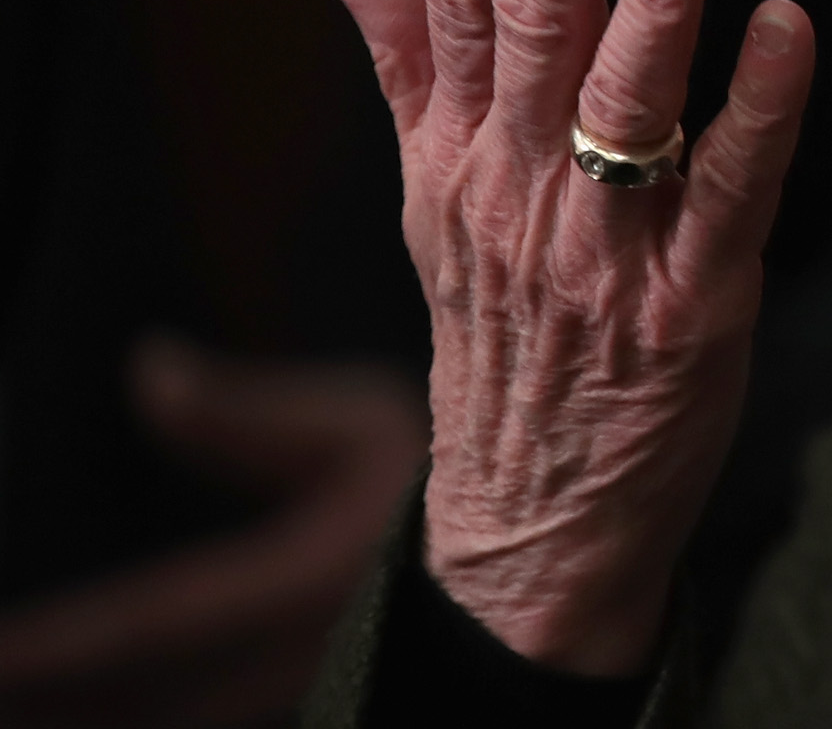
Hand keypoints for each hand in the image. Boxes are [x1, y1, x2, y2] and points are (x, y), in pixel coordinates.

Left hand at [0, 337, 425, 726]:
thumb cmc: (457, 479)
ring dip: (93, 715)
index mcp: (301, 583)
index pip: (146, 622)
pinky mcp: (323, 703)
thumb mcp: (364, 423)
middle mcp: (297, 662)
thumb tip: (146, 369)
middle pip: (143, 707)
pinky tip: (104, 711)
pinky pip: (211, 719)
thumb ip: (247, 414)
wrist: (547, 564)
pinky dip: (149, 716)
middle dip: (53, 707)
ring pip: (177, 723)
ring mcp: (311, 696)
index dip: (50, 647)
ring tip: (25, 710)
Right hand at [311, 0, 814, 675]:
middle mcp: (521, 193)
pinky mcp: (694, 304)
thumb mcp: (433, 192)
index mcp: (458, 156)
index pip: (458, 19)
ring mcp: (607, 251)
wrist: (531, 516)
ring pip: (628, 103)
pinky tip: (788, 26)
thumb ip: (406, 55)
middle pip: (535, 43)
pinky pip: (731, 191)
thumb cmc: (500, 325)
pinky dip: (762, 106)